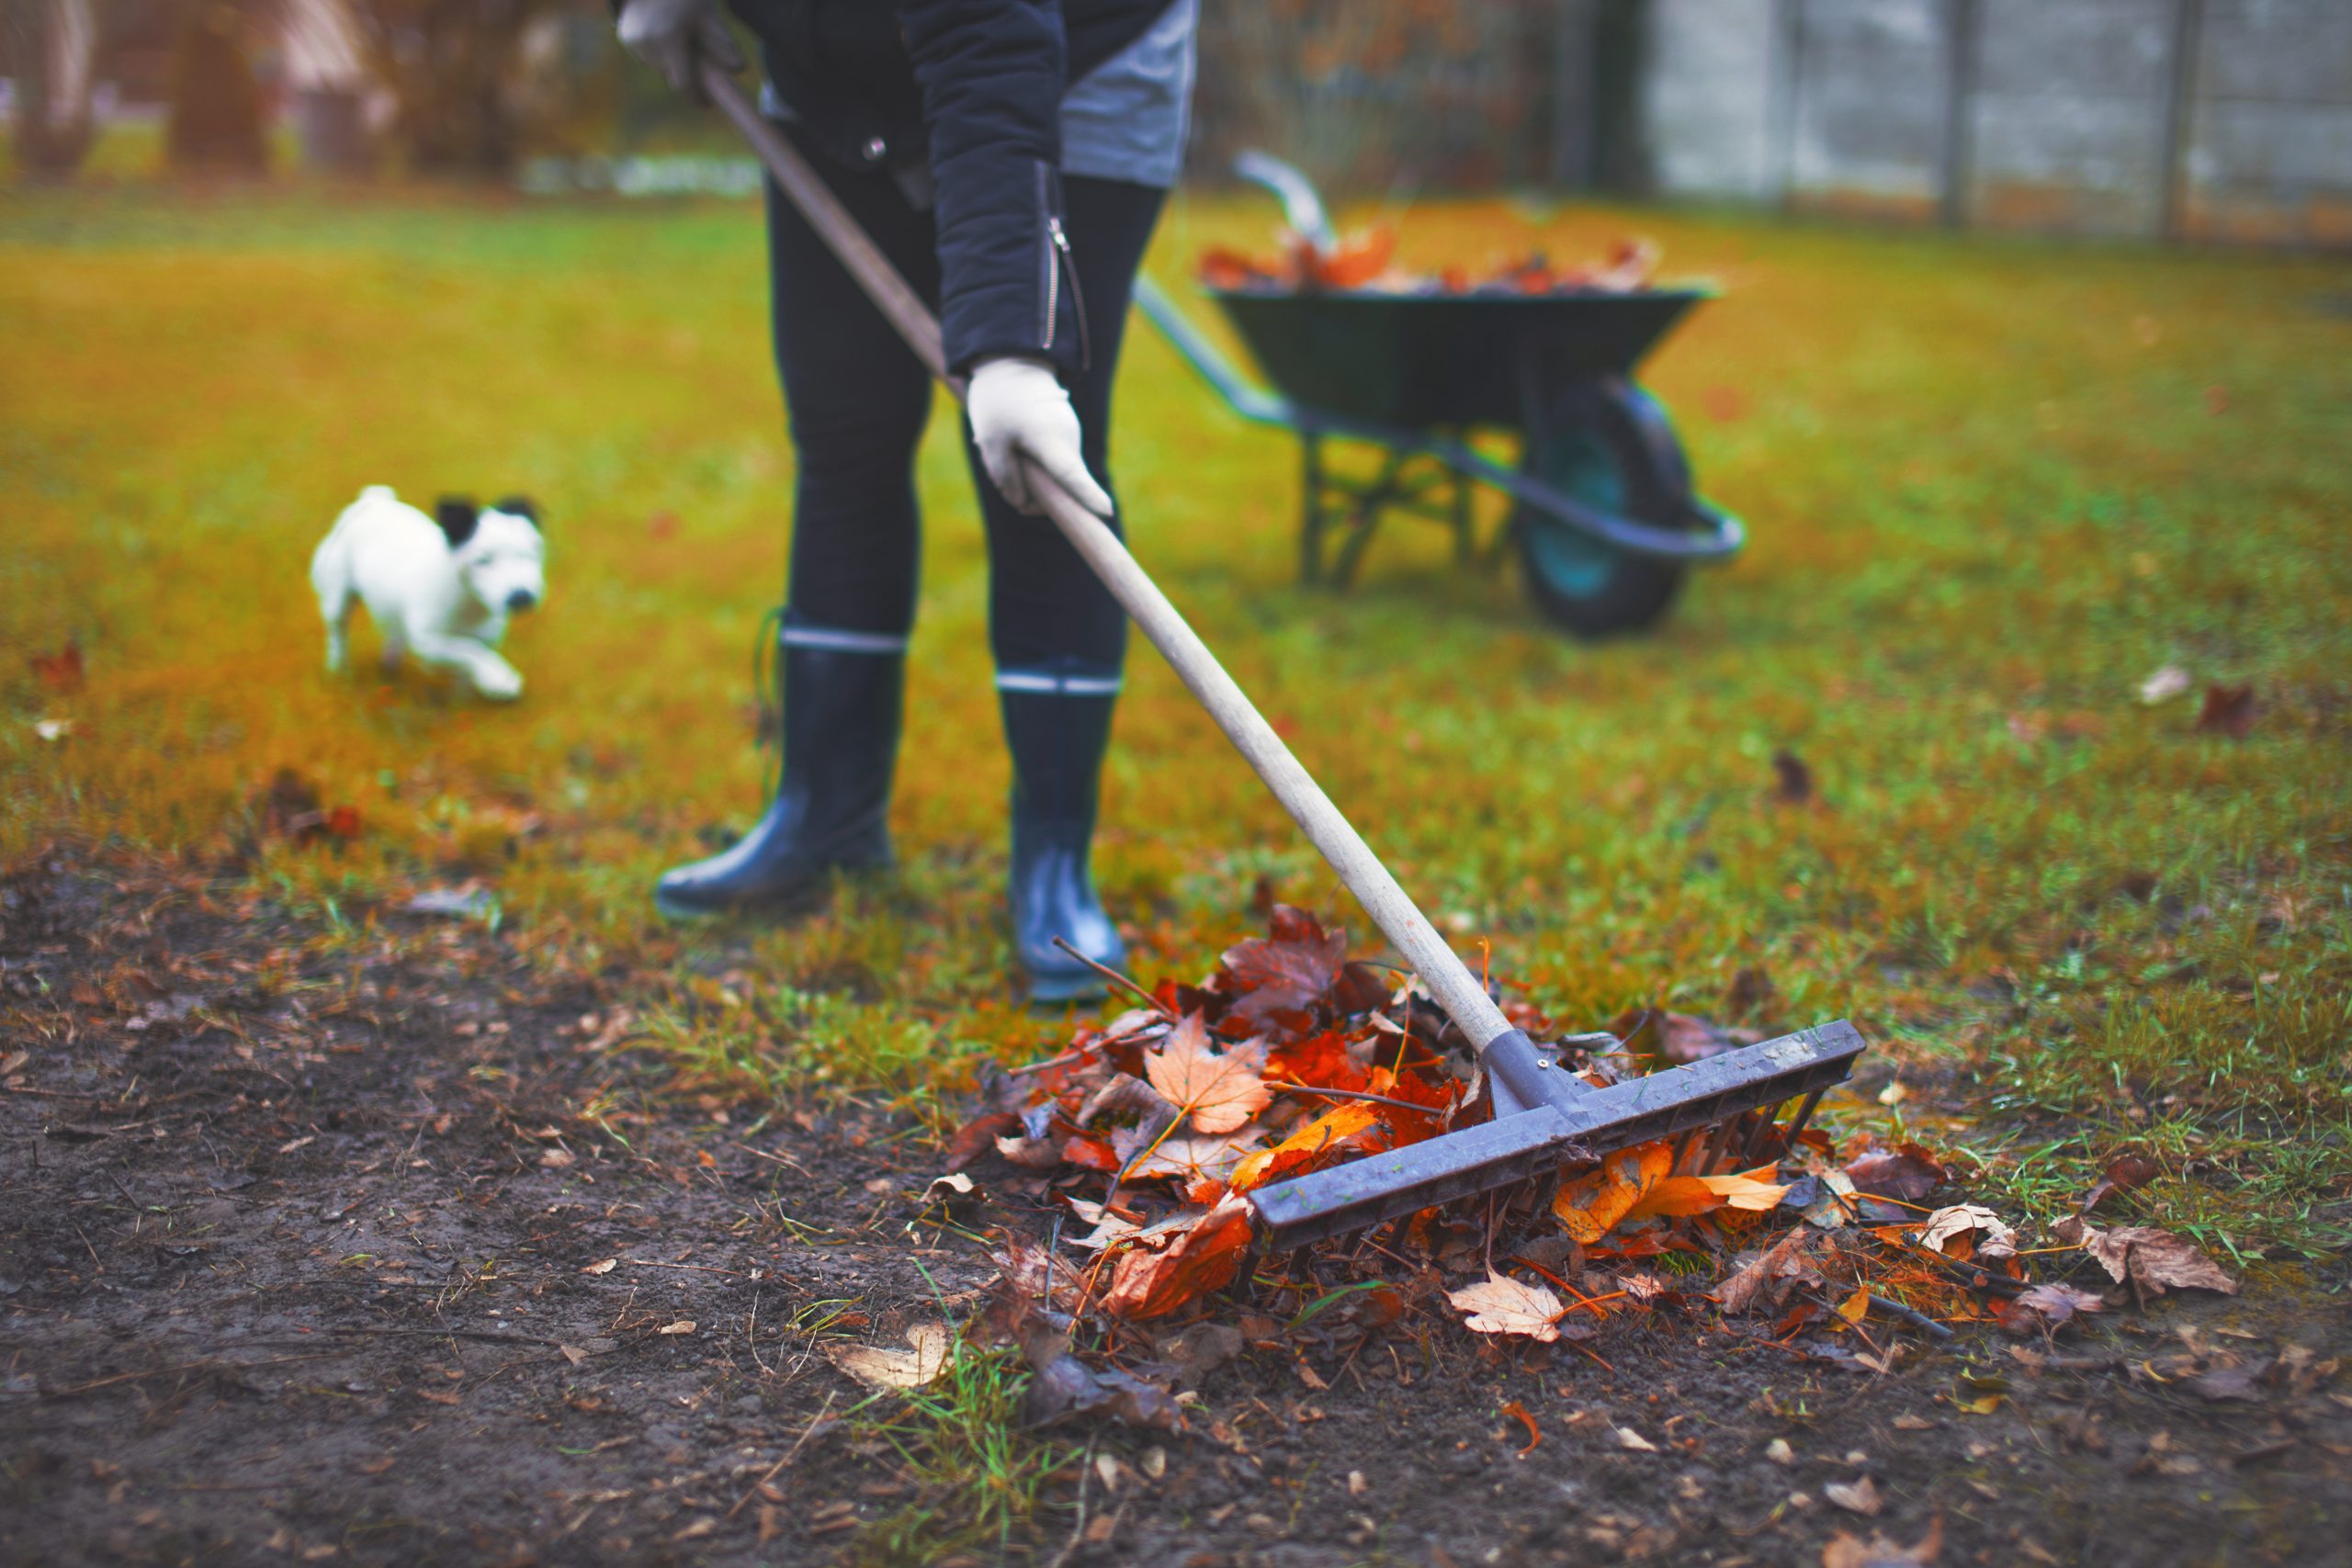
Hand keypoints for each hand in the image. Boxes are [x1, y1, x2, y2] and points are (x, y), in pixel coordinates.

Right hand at [616, 0, 742, 97]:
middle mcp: (646, 44)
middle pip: (671, 74)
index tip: (708, 104)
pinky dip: (657, 51)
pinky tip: (664, 33)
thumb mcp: (707, 16)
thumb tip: (741, 69)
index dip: (696, 97)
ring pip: (658, 66)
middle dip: (686, 72)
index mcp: (668, 40)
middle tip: (700, 66)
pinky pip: (646, 55)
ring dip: (670, 61)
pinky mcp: (625, 36)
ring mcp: (632, 40)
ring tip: (681, 43)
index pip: (683, 84)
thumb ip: (722, 43)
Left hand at [966, 357, 1112, 518]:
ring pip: (1053, 476)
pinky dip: (1036, 462)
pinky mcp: (1068, 439)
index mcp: (1049, 438)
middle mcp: (1069, 441)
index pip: (1071, 474)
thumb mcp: (989, 442)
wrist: (1014, 363)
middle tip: (1003, 463)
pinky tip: (1020, 439)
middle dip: (1032, 490)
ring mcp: (1072, 439)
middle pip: (1058, 487)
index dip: (1087, 496)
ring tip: (1011, 443)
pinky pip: (1053, 464)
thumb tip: (1024, 506)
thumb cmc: (999, 402)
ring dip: (1031, 473)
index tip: (1107, 512)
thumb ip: (1005, 479)